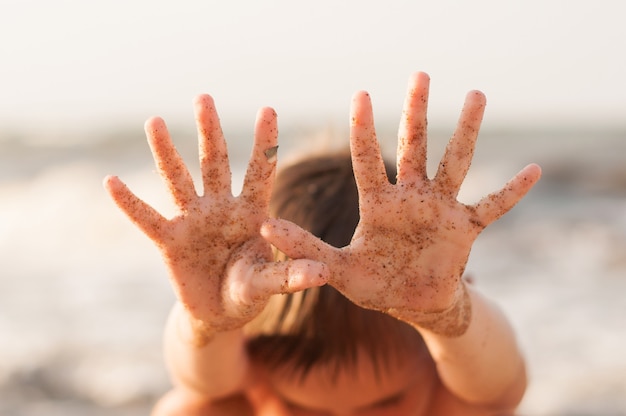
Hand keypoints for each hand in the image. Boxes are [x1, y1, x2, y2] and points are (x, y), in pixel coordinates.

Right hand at [104, 95, 327, 334]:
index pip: (259, 172)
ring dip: (167, 152)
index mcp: (251, 212)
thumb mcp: (269, 283)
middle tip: (204, 97)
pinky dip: (129, 203)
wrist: (220, 314)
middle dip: (211, 132)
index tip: (268, 109)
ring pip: (178, 180)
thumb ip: (290, 276)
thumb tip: (323, 273)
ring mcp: (193, 221)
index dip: (264, 143)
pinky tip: (111, 181)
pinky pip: (147, 220)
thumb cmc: (249, 291)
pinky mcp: (170, 242)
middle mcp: (221, 208)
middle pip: (215, 163)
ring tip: (156, 121)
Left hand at [261, 72, 540, 333]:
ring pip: (454, 162)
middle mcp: (411, 198)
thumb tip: (264, 227)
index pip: (367, 160)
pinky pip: (492, 206)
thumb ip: (304, 248)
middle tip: (419, 75)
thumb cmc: (373, 284)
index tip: (360, 93)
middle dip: (416, 112)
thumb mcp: (337, 269)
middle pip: (414, 147)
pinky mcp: (465, 228)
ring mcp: (440, 210)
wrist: (411, 304)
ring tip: (476, 95)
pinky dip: (511, 191)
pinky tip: (533, 169)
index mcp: (378, 205)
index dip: (364, 129)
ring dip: (465, 131)